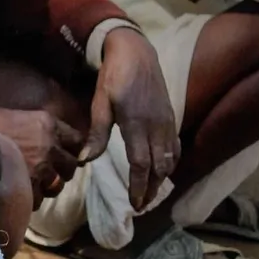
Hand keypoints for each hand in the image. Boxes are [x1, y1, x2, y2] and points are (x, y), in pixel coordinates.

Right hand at [0, 104, 82, 202]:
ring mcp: (42, 168)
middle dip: (60, 171)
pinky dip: (29, 200)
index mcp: (47, 124)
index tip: (62, 154)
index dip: (70, 150)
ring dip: (47, 187)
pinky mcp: (30, 187)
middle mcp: (50, 146)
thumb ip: (25, 125)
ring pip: (57, 186)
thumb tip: (23, 134)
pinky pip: (38, 200)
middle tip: (47, 173)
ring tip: (33, 186)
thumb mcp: (8, 114)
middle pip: (71, 166)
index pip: (77, 140)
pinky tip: (18, 194)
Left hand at [81, 27, 178, 209]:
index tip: (134, 205)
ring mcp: (167, 121)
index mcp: (136, 123)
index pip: (141, 164)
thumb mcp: (100, 104)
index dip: (139, 187)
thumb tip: (84, 162)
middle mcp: (156, 125)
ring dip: (161, 179)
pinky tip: (162, 171)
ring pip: (169, 159)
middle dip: (150, 190)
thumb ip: (96, 134)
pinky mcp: (171, 117)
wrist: (136, 52)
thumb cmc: (113, 77)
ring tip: (149, 194)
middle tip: (140, 206)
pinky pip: (175, 146)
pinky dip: (170, 162)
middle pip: (158, 167)